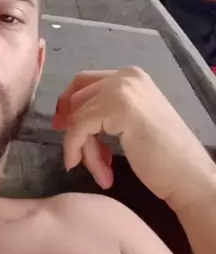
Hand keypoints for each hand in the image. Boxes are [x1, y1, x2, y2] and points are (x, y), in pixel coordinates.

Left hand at [52, 67, 215, 212]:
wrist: (190, 177)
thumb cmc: (165, 158)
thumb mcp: (132, 123)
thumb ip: (107, 111)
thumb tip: (68, 117)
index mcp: (131, 76)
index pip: (84, 81)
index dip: (69, 104)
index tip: (63, 128)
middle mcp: (126, 76)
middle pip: (77, 97)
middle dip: (75, 131)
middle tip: (80, 159)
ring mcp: (122, 88)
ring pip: (77, 115)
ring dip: (84, 149)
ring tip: (102, 173)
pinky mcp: (117, 107)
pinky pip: (79, 127)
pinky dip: (80, 151)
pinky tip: (101, 174)